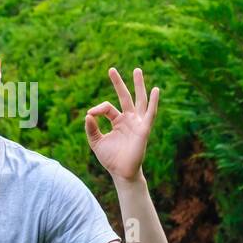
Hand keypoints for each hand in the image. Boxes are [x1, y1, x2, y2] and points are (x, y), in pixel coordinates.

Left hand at [84, 66, 158, 181]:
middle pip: (125, 97)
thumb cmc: (110, 158)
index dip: (98, 108)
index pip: (108, 108)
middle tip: (111, 69)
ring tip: (137, 70)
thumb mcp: (96, 142)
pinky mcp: (144, 129)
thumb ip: (91, 129)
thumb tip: (87, 115)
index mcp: (118, 121)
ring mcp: (137, 123)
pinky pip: (150, 113)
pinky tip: (155, 90)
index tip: (90, 114)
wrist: (121, 173)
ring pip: (139, 100)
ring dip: (138, 86)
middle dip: (119, 83)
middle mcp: (129, 119)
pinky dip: (154, 102)